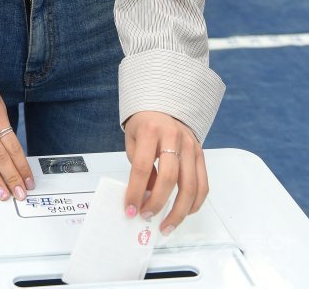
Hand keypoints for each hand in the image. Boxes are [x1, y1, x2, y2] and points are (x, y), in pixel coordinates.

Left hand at [123, 110, 207, 233]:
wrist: (164, 107)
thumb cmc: (145, 126)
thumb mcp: (133, 140)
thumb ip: (140, 166)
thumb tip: (146, 197)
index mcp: (151, 131)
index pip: (143, 167)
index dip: (136, 191)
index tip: (130, 209)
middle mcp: (174, 137)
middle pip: (169, 178)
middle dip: (157, 203)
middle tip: (146, 216)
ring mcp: (191, 146)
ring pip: (190, 186)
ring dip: (178, 212)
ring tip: (166, 226)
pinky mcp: (201, 154)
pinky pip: (203, 185)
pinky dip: (194, 203)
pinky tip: (183, 213)